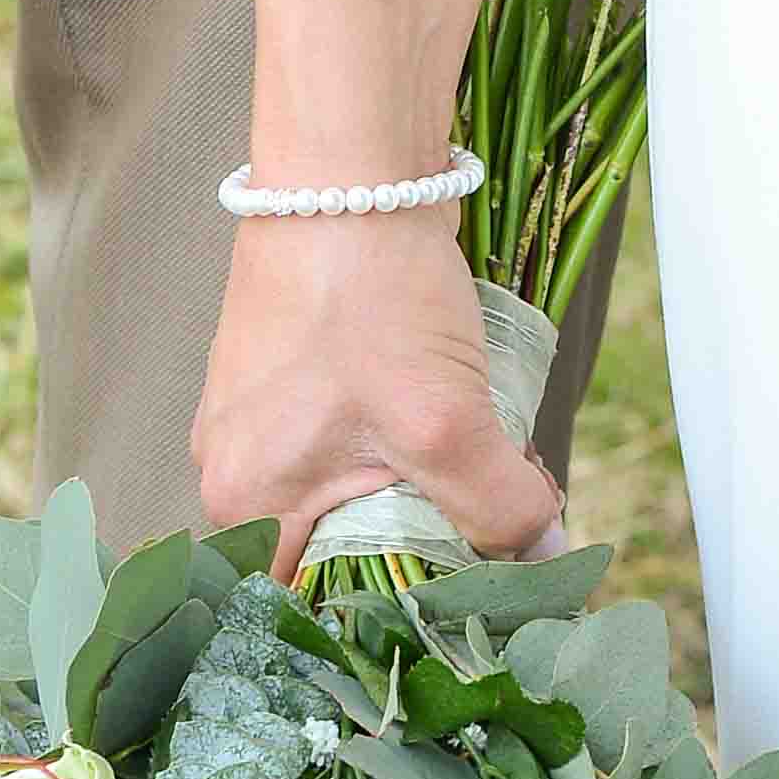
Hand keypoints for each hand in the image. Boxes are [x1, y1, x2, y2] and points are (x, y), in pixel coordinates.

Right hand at [193, 218, 562, 574]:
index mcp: (245, 500)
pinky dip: (404, 443)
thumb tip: (542, 561)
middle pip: (337, 550)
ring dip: (417, 490)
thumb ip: (497, 507)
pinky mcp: (292, 376)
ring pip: (352, 493)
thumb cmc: (368, 291)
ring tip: (471, 463)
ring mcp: (260, 417)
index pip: (317, 604)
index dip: (392, 611)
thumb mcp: (444, 420)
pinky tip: (447, 417)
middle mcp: (235, 468)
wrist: (352, 167)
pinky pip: (352, 443)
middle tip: (483, 530)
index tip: (460, 606)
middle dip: (415, 543)